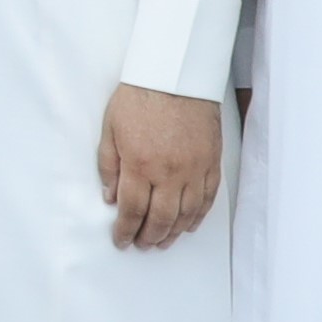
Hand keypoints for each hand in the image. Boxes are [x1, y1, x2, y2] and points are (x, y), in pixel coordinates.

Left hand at [96, 87, 223, 249]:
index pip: (132, 210)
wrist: (176, 75)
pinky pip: (208, 198)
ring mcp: (194, 169)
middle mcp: (169, 173)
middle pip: (161, 218)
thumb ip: (109, 166)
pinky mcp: (211, 162)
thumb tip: (110, 197)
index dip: (126, 231)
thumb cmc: (139, 98)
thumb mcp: (110, 129)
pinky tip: (190, 225)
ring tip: (164, 241)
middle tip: (143, 245)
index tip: (121, 240)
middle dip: (150, 236)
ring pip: (187, 213)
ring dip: (174, 232)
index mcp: (140, 165)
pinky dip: (199, 216)